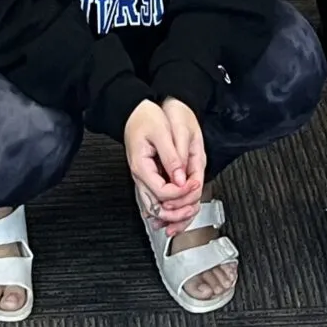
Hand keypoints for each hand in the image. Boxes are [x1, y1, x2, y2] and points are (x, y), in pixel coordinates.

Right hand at [124, 97, 207, 231]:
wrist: (134, 112)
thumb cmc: (146, 118)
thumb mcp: (161, 132)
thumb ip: (171, 157)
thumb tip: (181, 179)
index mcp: (141, 167)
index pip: (162, 192)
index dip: (180, 193)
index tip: (193, 184)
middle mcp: (140, 177)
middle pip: (156, 208)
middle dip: (176, 213)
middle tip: (193, 206)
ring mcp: (143, 179)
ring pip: (154, 209)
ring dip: (172, 215)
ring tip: (188, 211)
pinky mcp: (148, 178)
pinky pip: (155, 201)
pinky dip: (166, 209)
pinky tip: (177, 210)